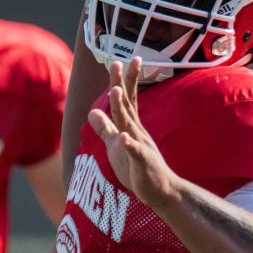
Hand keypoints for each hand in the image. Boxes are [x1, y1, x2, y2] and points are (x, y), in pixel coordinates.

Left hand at [87, 57, 179, 207]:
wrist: (161, 192)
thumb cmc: (138, 169)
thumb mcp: (116, 146)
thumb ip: (104, 129)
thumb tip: (91, 112)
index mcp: (132, 127)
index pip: (127, 100)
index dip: (124, 80)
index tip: (120, 60)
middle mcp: (137, 131)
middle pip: (128, 105)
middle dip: (122, 84)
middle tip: (117, 62)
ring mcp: (141, 146)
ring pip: (129, 124)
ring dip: (121, 108)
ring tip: (115, 90)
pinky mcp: (142, 163)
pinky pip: (135, 152)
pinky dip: (129, 144)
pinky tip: (123, 137)